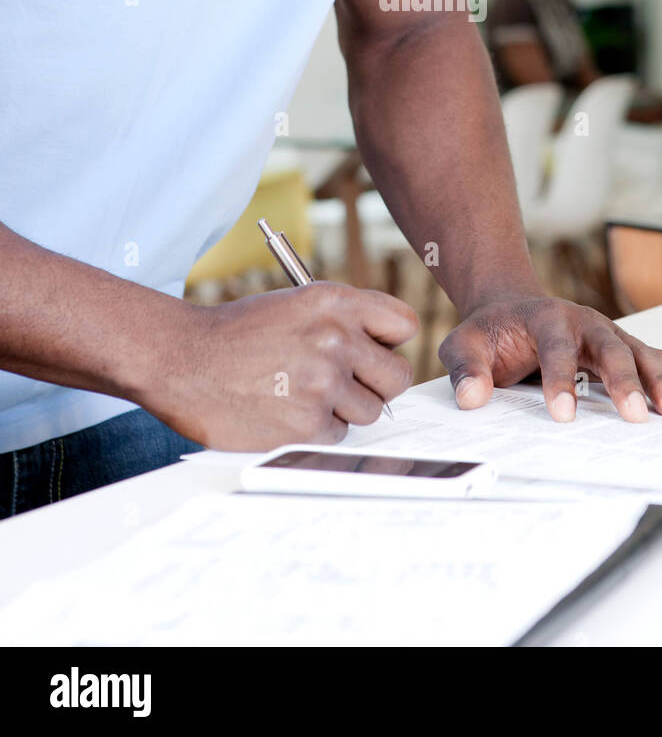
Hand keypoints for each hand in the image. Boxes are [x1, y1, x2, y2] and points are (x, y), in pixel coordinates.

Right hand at [151, 283, 417, 450]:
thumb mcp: (296, 303)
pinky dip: (316, 430)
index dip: (390, 343)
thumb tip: (384, 353)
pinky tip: (285, 411)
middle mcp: (336, 338)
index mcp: (335, 301)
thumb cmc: (237, 332)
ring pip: (369, 410)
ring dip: (343, 410)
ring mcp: (323, 383)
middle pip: (397, 376)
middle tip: (344, 384)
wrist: (182, 358)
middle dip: (375, 384)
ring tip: (302, 395)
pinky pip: (338, 435)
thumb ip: (343, 321)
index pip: (404, 325)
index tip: (374, 352)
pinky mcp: (307, 423)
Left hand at [439, 294, 661, 422]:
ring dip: (657, 378)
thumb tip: (472, 398)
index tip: (563, 414)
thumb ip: (466, 368)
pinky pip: (650, 355)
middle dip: (623, 381)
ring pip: (637, 350)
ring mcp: (604, 332)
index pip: (556, 347)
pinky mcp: (618, 346)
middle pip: (609, 347)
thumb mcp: (464, 344)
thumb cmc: (491, 332)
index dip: (560, 379)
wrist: (510, 310)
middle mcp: (582, 320)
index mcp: (545, 317)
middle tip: (634, 415)